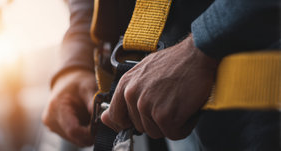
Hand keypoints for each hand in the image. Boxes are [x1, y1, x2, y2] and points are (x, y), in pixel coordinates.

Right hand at [42, 70, 96, 145]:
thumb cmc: (78, 83)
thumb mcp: (88, 88)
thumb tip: (102, 119)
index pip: (73, 130)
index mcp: (57, 107)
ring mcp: (51, 125)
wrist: (67, 81)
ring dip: (85, 134)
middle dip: (89, 133)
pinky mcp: (54, 128)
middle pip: (74, 137)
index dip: (89, 133)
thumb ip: (94, 103)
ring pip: (74, 140)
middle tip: (99, 123)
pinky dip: (81, 133)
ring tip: (90, 119)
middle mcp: (50, 119)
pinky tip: (84, 121)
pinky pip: (71, 137)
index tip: (100, 127)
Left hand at [101, 34, 218, 139]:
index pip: (115, 117)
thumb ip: (124, 96)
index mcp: (125, 85)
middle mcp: (132, 95)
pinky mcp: (164, 115)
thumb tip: (105, 118)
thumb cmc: (174, 62)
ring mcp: (147, 106)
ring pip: (156, 132)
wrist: (197, 54)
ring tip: (178, 104)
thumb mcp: (142, 72)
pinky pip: (173, 134)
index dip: (129, 122)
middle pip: (140, 127)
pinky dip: (184, 126)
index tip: (141, 119)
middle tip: (170, 102)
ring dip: (171, 124)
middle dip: (156, 120)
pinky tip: (187, 110)